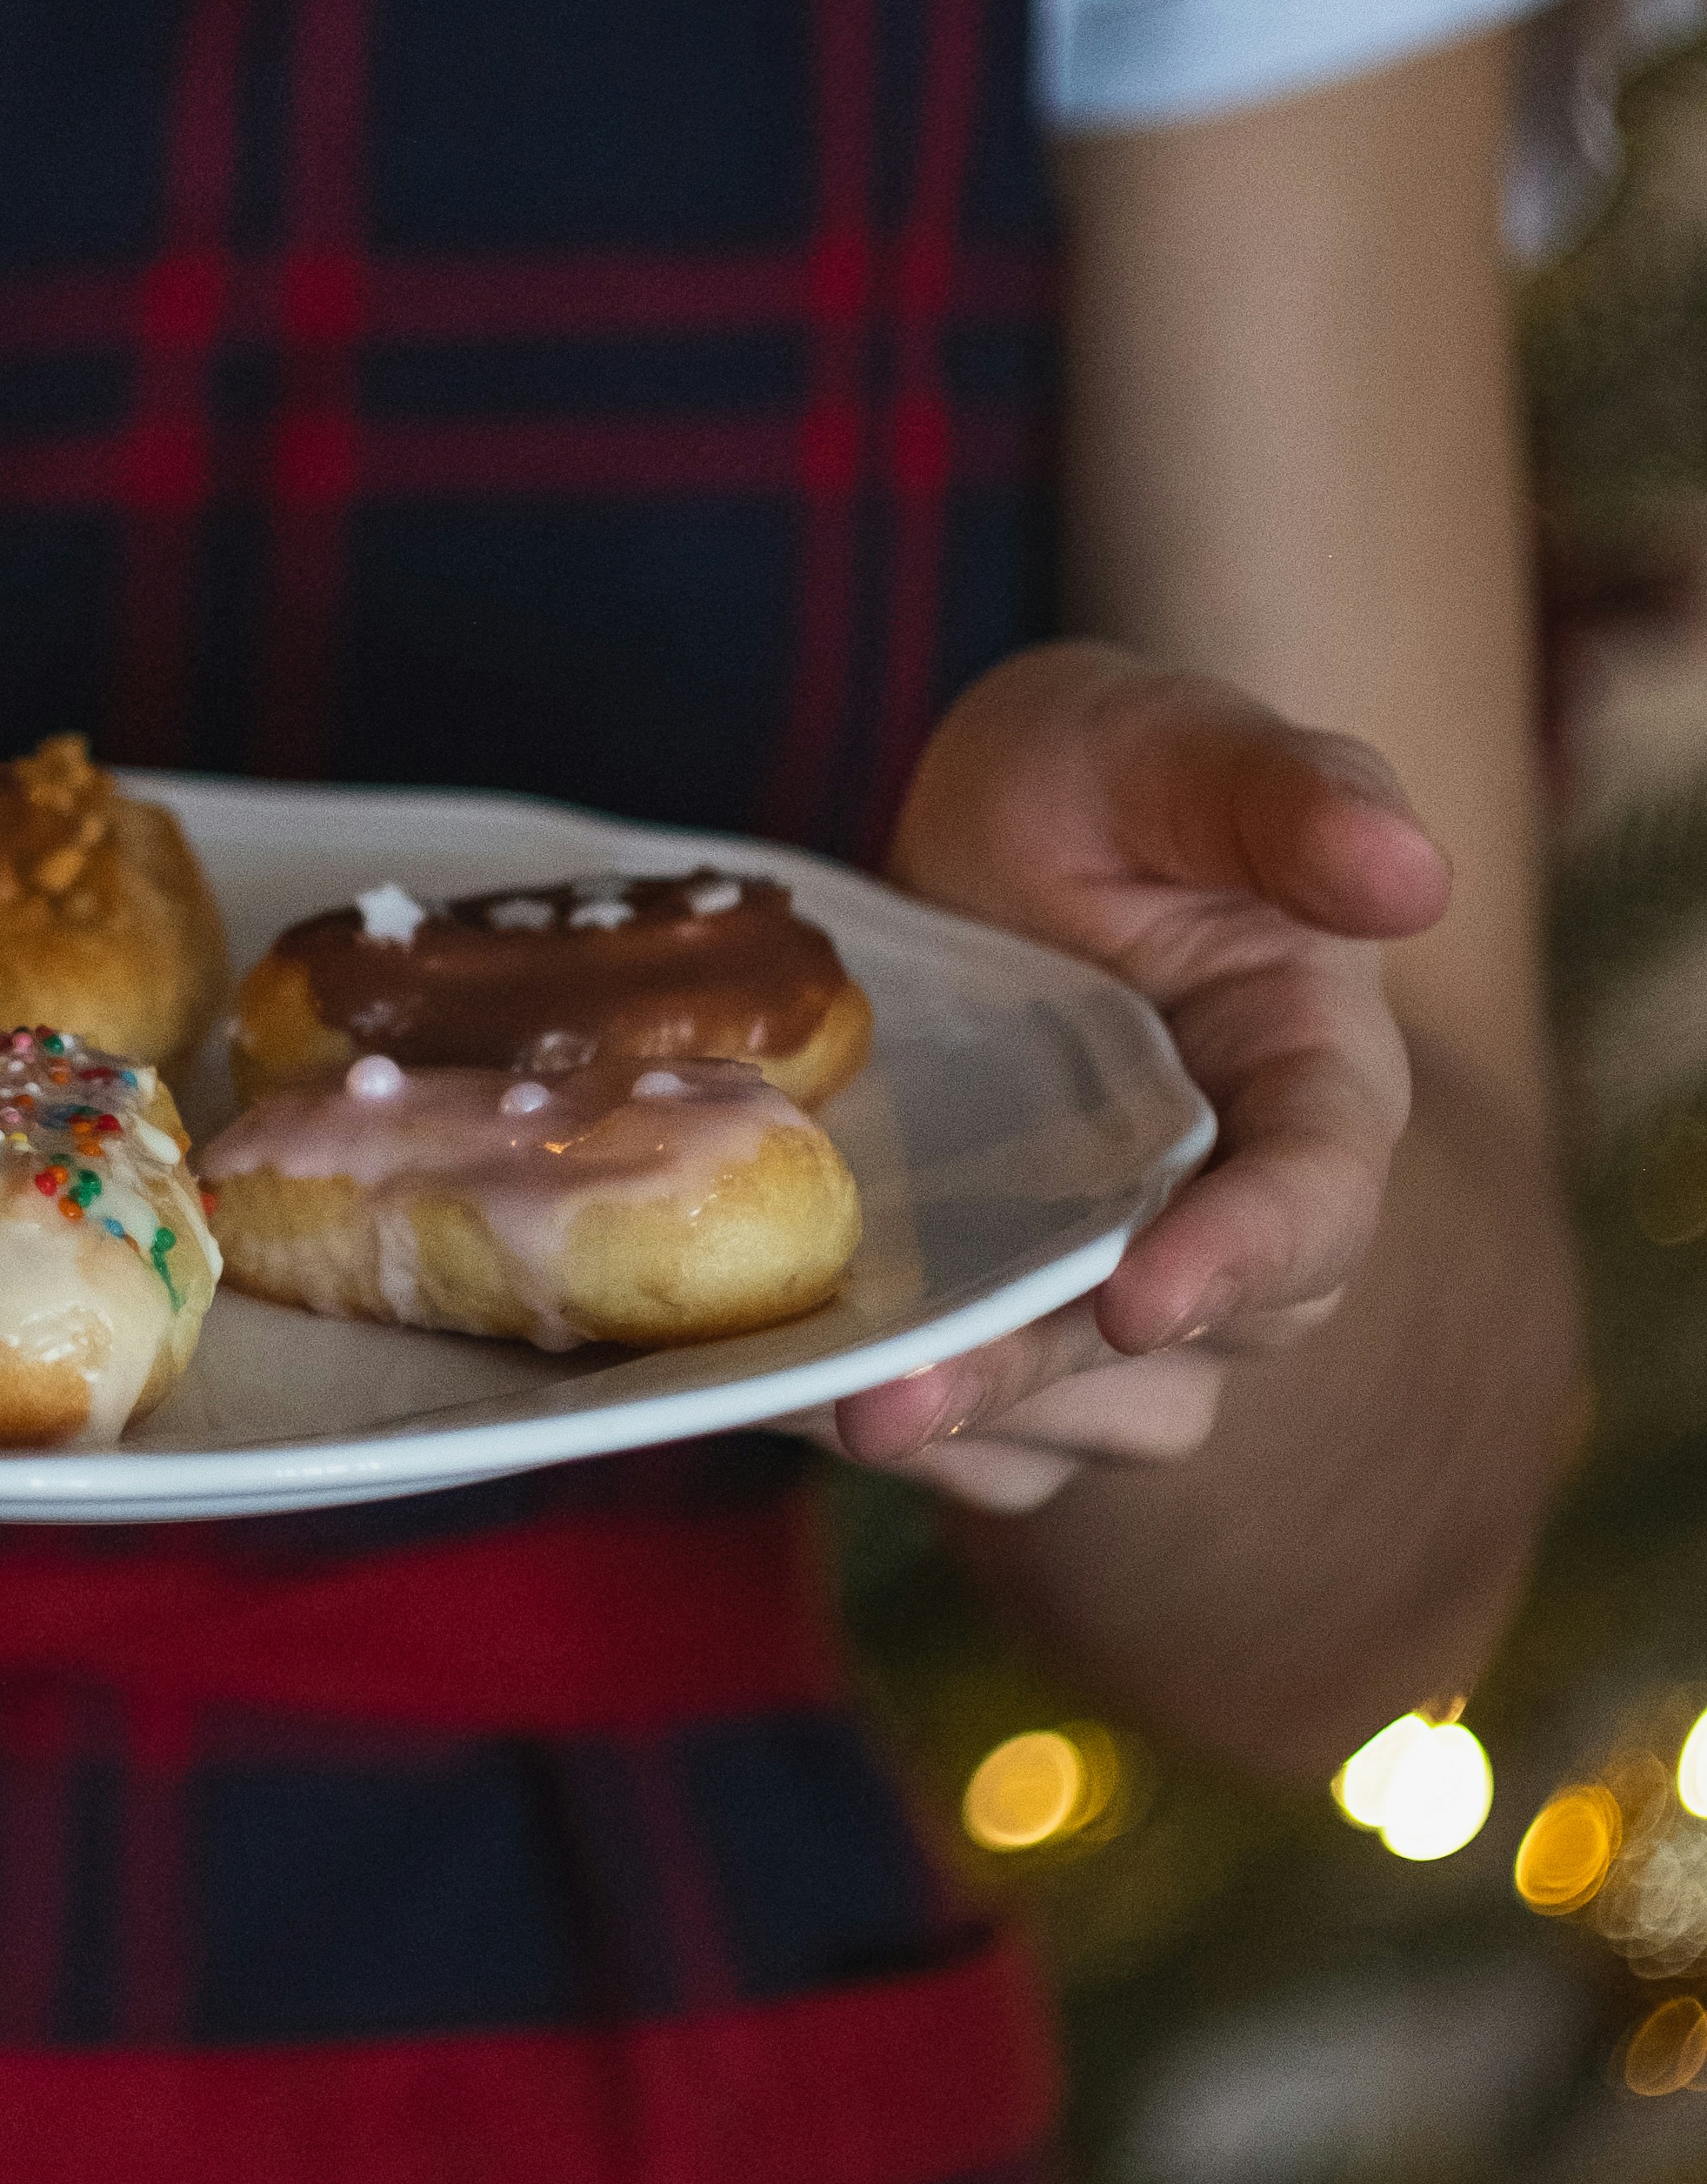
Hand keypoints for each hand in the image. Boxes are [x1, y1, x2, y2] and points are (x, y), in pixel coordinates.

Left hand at [820, 643, 1451, 1514]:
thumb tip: (1411, 869)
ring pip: (1068, 1419)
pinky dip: (875, 1423)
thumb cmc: (1114, 779)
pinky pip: (971, 1432)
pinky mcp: (1013, 1324)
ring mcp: (1122, 1290)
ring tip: (803, 1401)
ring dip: (945, 1424)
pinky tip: (771, 1392)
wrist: (995, 834)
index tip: (1136, 1301)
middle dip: (1031, 1378)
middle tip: (889, 1403)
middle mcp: (1236, 1223)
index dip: (1238, 1263)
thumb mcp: (1179, 750)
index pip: (1314, 1205)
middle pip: (1170, 1352)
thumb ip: (1289, 798)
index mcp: (1315, 1090)